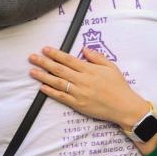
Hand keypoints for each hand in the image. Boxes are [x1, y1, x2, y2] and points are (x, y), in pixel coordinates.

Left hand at [28, 46, 148, 127]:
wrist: (124, 106)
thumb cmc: (119, 86)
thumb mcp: (111, 67)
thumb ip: (97, 57)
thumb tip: (84, 49)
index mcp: (90, 70)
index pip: (68, 59)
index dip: (55, 54)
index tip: (45, 49)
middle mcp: (82, 80)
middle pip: (59, 69)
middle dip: (44, 62)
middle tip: (32, 57)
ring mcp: (79, 93)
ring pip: (57, 83)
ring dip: (43, 76)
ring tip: (32, 71)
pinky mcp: (78, 104)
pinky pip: (61, 97)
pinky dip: (50, 92)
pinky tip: (42, 87)